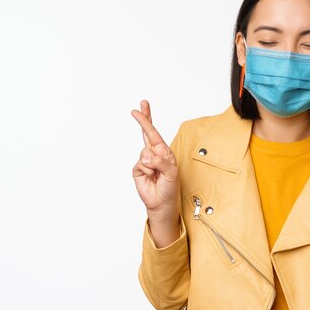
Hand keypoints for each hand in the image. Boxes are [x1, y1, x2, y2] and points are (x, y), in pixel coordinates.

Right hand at [131, 100, 179, 218]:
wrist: (162, 203)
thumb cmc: (170, 187)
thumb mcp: (172, 172)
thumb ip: (162, 161)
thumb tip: (149, 155)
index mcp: (164, 151)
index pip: (154, 133)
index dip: (147, 119)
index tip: (142, 106)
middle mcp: (154, 153)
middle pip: (146, 133)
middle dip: (143, 119)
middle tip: (137, 108)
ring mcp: (145, 161)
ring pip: (145, 152)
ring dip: (153, 163)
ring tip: (157, 174)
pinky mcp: (138, 169)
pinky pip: (141, 164)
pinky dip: (147, 170)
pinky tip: (151, 177)